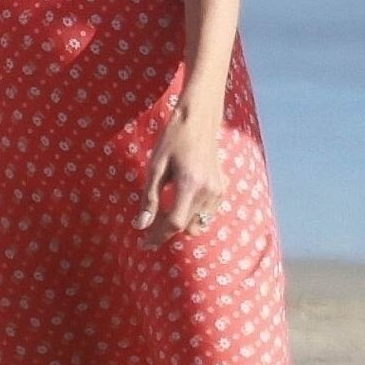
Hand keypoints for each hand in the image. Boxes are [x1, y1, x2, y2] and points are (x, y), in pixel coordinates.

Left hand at [135, 104, 224, 248]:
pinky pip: (207, 214)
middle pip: (187, 227)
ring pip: (198, 224)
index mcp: (189, 184)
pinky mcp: (222, 188)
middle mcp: (208, 191)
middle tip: (151, 221)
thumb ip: (149, 198)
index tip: (145, 243)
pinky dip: (193, 214)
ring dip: (181, 223)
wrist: (198, 120)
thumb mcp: (155, 167)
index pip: (174, 223)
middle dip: (167, 230)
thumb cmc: (173, 139)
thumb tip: (141, 225)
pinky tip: (181, 199)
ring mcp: (218, 190)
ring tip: (165, 209)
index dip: (158, 236)